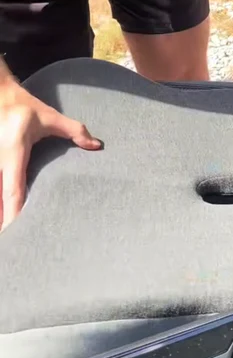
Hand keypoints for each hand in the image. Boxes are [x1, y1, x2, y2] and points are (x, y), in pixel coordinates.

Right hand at [0, 79, 100, 230]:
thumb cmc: (23, 108)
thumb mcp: (49, 117)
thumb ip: (74, 130)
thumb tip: (97, 145)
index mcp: (14, 154)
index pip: (13, 190)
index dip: (13, 213)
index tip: (15, 233)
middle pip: (1, 201)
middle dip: (6, 224)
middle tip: (14, 249)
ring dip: (3, 214)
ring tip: (11, 242)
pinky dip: (3, 202)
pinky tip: (8, 219)